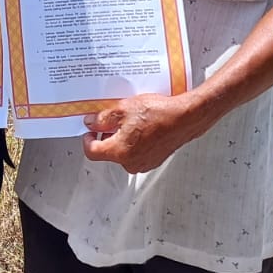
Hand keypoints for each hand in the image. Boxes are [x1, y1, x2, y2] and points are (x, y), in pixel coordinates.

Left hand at [81, 93, 202, 173]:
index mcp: (120, 152)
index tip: (89, 131)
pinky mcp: (154, 160)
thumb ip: (103, 118)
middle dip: (107, 136)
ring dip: (122, 138)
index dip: (87, 140)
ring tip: (131, 121)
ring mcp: (144, 163)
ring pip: (124, 152)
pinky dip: (136, 142)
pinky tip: (143, 127)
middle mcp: (131, 162)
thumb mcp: (124, 109)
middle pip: (109, 152)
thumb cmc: (158, 113)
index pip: (92, 152)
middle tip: (112, 120)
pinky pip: (137, 153)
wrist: (185, 118)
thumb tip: (92, 123)